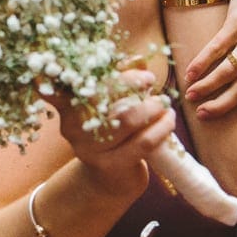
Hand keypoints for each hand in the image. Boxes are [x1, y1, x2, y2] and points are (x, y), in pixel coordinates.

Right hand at [52, 69, 175, 197]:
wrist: (109, 177)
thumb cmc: (111, 131)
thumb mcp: (110, 104)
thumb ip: (119, 79)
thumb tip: (137, 59)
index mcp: (67, 106)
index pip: (67, 83)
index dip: (83, 68)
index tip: (103, 61)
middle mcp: (73, 127)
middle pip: (103, 95)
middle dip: (132, 82)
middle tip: (150, 80)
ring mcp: (90, 149)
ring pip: (127, 119)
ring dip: (152, 106)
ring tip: (162, 103)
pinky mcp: (111, 165)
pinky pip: (143, 142)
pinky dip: (162, 127)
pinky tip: (168, 120)